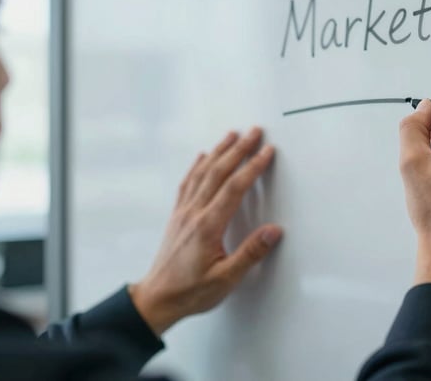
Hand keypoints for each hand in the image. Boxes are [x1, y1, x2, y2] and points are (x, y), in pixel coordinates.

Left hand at [129, 128, 282, 335]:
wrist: (156, 299)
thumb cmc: (190, 292)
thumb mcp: (225, 279)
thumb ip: (250, 253)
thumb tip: (273, 231)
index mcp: (208, 226)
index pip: (234, 188)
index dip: (253, 167)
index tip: (267, 152)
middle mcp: (194, 213)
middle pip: (218, 172)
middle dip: (238, 149)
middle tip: (254, 132)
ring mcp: (183, 213)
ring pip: (202, 173)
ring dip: (218, 151)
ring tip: (232, 135)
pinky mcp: (177, 217)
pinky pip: (187, 183)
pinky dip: (197, 166)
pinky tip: (201, 157)